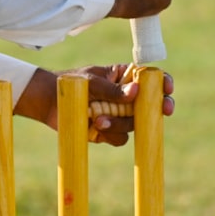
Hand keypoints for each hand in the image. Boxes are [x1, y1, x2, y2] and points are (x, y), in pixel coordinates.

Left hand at [14, 64, 174, 146]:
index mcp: (124, 77)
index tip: (167, 87)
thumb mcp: (90, 82)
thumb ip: (111, 88)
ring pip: (134, 124)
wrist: (47, 102)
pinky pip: (120, 138)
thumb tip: (135, 92)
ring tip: (99, 120)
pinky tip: (95, 128)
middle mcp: (125, 97)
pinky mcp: (109, 131)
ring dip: (121, 123)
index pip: (149, 79)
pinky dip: (110, 134)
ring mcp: (118, 115)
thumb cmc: (70, 84)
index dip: (163, 83)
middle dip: (159, 107)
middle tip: (165, 109)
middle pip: (150, 104)